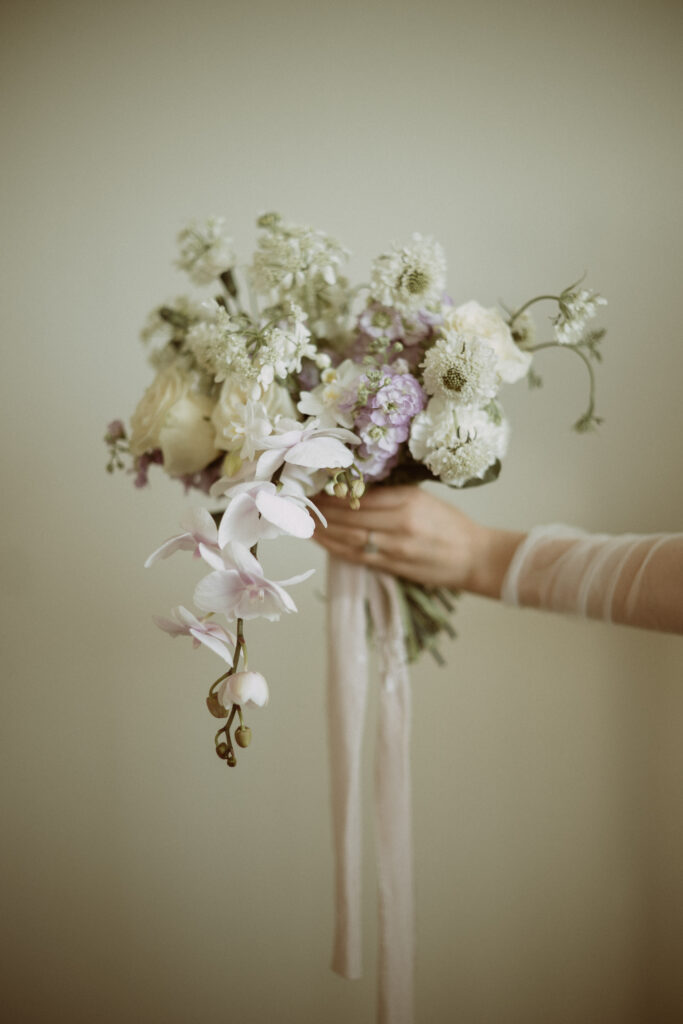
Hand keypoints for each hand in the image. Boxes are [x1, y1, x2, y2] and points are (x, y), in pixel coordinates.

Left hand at [314, 485, 521, 595]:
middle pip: (349, 516)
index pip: (360, 495)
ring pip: (348, 537)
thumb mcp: (424, 498)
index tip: (314, 484)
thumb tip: (354, 486)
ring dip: (323, 529)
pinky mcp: (392, 567)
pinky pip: (356, 556)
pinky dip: (334, 547)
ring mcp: (394, 548)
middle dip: (321, 509)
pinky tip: (321, 540)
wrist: (475, 557)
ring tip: (304, 520)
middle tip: (300, 501)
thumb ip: (391, 494)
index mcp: (407, 501)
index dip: (333, 492)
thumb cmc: (451, 524)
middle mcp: (398, 524)